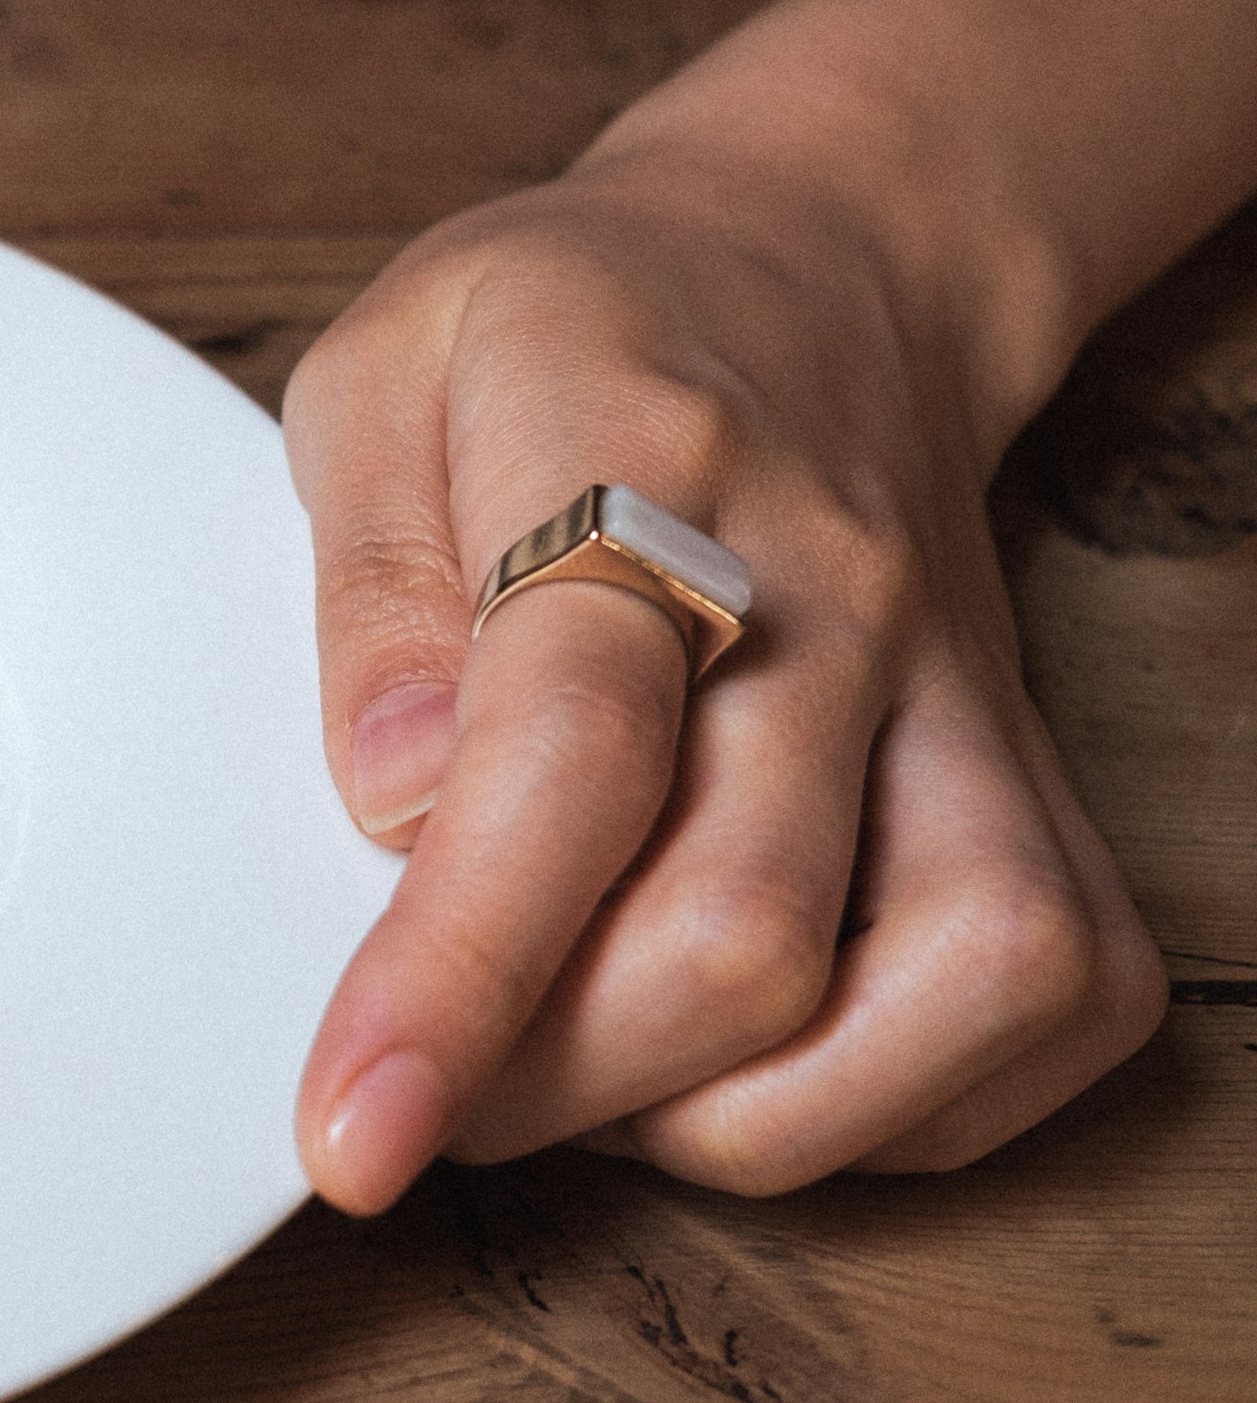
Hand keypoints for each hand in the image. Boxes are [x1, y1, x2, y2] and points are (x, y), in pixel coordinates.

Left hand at [281, 140, 1165, 1212]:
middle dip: (550, 1080)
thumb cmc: (566, 333)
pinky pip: (1046, 1012)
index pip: (564, 756)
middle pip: (744, 931)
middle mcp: (836, 603)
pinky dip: (891, 1099)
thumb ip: (367, 589)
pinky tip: (744, 1050)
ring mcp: (967, 701)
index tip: (351, 1136)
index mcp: (642, 476)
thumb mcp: (382, 375)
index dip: (455, 974)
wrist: (813, 267)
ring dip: (730, 1108)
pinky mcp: (1050, 780)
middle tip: (420, 1081)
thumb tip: (386, 800)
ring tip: (582, 1058)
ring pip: (950, 992)